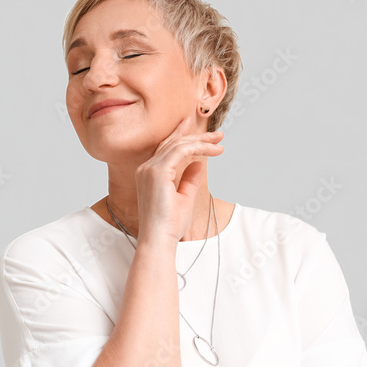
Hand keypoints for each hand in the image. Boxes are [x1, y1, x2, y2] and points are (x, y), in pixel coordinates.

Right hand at [135, 116, 223, 242]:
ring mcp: (150, 169)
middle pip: (173, 143)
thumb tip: (199, 164)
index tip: (196, 128)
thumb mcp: (184, 198)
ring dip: (201, 141)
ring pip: (178, 145)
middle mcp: (146, 168)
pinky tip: (213, 151)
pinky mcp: (158, 172)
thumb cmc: (169, 225)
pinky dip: (198, 148)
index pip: (166, 149)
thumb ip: (190, 180)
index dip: (181, 136)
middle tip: (217, 134)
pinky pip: (181, 151)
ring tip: (219, 141)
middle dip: (196, 136)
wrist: (159, 239)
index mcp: (149, 174)